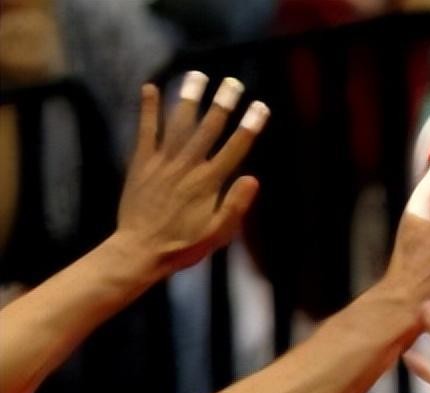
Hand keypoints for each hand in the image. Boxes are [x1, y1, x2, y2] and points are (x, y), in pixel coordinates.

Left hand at [115, 73, 268, 277]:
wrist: (139, 250)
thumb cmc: (183, 246)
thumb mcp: (218, 233)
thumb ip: (235, 205)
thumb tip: (252, 178)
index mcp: (209, 184)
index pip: (235, 148)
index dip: (249, 126)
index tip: (260, 107)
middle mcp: (187, 167)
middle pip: (209, 129)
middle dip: (223, 104)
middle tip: (233, 83)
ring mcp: (163, 163)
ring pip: (180, 124)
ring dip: (190, 98)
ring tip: (198, 76)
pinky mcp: (142, 164)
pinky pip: (147, 131)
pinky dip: (150, 109)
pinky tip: (152, 88)